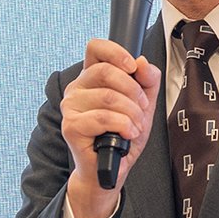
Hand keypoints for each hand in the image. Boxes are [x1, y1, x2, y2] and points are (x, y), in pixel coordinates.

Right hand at [61, 38, 160, 217]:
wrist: (111, 169)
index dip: (116, 52)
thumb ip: (148, 81)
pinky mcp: (71, 126)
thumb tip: (143, 63)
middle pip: (106, 71)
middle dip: (133, 90)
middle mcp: (77, 88)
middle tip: (141, 108)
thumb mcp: (143, 105)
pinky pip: (103, 117)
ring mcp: (70, 106)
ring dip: (131, 113)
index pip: (96, 48)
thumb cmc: (122, 135)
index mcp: (92, 77)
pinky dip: (123, 126)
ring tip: (136, 126)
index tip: (132, 66)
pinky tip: (127, 134)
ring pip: (108, 96)